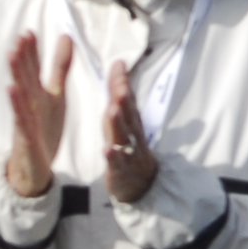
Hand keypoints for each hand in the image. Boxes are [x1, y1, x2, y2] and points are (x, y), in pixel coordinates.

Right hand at [3, 32, 70, 197]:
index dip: (33, 51)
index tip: (29, 32)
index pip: (34, 68)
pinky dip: (17, 104)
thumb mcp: (57, 94)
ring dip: (16, 74)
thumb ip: (60, 67)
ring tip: (12, 54)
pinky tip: (12, 89)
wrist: (34, 168)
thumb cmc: (43, 129)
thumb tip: (66, 36)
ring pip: (21, 93)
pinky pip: (21, 118)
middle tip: (21, 37)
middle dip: (24, 57)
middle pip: (26, 77)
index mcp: (39, 93)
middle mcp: (30, 104)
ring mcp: (26, 119)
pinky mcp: (26, 135)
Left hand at [100, 60, 158, 203]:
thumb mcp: (127, 121)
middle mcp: (131, 133)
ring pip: (123, 136)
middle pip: (128, 114)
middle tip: (118, 84)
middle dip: (123, 98)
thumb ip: (121, 96)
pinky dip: (112, 156)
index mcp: (131, 121)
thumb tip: (119, 66)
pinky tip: (106, 148)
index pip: (127, 98)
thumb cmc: (129, 148)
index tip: (118, 64)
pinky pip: (116, 162)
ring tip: (112, 110)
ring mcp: (128, 152)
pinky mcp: (120, 170)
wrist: (141, 184)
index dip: (122, 82)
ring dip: (118, 123)